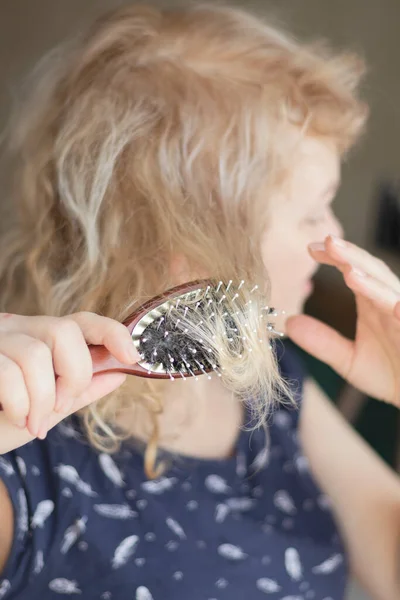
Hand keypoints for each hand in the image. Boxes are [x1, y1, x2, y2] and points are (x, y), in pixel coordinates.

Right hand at [0, 312, 139, 450]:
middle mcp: (16, 329)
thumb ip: (79, 391)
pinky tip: (15, 418)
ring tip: (31, 422)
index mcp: (39, 338)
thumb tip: (119, 374)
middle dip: (74, 374)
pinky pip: (8, 372)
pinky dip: (18, 404)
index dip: (111, 332)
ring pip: (35, 355)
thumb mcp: (45, 409)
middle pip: (63, 331)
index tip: (133, 355)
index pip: (81, 321)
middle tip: (60, 405)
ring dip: (41, 399)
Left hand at [286, 235, 399, 406]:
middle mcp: (389, 302)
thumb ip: (322, 342)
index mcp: (373, 303)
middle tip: (324, 241)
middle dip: (349, 254)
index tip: (309, 249)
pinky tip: (371, 291)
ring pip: (387, 286)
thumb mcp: (348, 360)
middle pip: (370, 270)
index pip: (353, 271)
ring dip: (366, 273)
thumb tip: (289, 323)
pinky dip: (386, 298)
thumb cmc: (392, 375)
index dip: (334, 258)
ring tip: (343, 262)